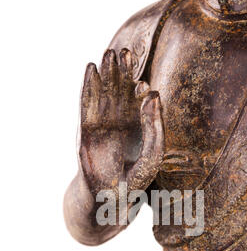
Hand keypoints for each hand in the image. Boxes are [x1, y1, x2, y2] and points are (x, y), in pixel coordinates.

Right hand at [79, 49, 163, 195]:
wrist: (110, 198)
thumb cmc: (136, 179)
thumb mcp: (153, 154)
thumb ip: (156, 126)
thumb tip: (153, 94)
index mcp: (141, 126)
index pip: (141, 100)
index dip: (141, 90)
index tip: (143, 88)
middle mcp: (123, 120)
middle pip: (123, 89)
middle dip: (124, 71)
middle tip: (126, 52)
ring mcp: (104, 122)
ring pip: (105, 92)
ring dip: (107, 73)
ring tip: (109, 53)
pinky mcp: (87, 128)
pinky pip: (87, 102)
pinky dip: (89, 86)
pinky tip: (92, 69)